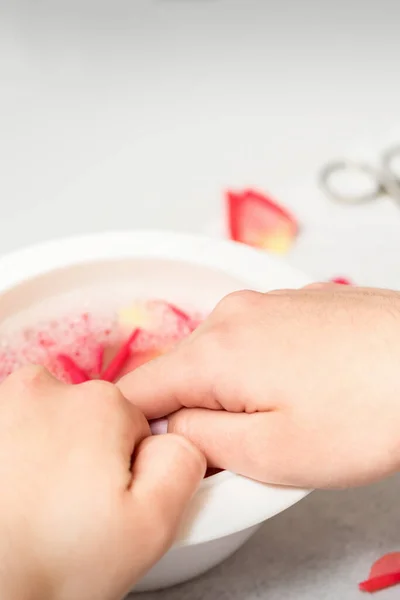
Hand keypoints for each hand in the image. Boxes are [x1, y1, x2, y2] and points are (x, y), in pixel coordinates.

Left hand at [0, 366, 204, 599]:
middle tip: (71, 511)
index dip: (128, 473)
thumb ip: (182, 464)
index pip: (136, 429)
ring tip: (39, 507)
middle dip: (90, 460)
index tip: (104, 506)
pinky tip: (16, 497)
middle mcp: (48, 387)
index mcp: (100, 403)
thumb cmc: (54, 561)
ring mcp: (5, 402)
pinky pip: (19, 434)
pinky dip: (20, 459)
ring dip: (53, 457)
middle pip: (93, 422)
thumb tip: (178, 437)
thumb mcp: (151, 525)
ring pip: (54, 427)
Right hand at [119, 285, 399, 488]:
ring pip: (219, 359)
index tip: (170, 455)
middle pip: (180, 373)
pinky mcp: (295, 305)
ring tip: (288, 419)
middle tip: (247, 448)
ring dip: (234, 394)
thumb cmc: (371, 409)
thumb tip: (171, 428)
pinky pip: (253, 342)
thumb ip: (198, 442)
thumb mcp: (271, 454)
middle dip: (197, 413)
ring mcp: (266, 304)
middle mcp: (233, 315)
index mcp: (215, 350)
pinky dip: (262, 371)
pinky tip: (307, 391)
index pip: (136, 389)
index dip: (142, 429)